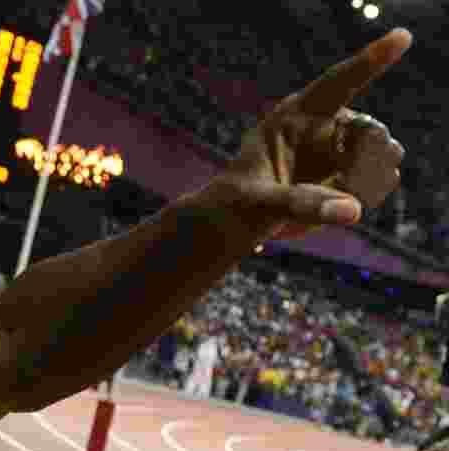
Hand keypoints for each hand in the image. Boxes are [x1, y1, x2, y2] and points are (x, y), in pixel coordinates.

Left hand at [203, 28, 411, 240]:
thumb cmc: (237, 206)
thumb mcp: (261, 203)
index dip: (370, 60)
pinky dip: (370, 190)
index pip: (337, 83)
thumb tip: (353, 211)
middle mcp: (320, 127)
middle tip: (351, 175)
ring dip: (374, 172)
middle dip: (373, 149)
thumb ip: (302, 204)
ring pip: (379, 151)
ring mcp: (336, 150)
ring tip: (341, 190)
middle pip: (368, 127)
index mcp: (293, 116)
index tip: (402, 37)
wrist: (237, 225)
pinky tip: (344, 202)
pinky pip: (377, 177)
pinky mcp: (345, 174)